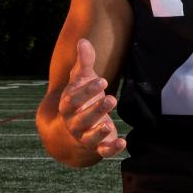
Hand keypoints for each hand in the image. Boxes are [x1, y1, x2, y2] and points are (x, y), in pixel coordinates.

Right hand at [57, 38, 126, 158]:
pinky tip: (123, 143)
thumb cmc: (81, 97)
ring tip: (108, 125)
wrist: (73, 128)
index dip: (86, 91)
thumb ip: (84, 62)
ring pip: (89, 137)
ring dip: (99, 132)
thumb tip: (83, 40)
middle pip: (82, 119)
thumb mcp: (82, 79)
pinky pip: (102, 151)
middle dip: (96, 110)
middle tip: (112, 99)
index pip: (73, 99)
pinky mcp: (97, 146)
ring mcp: (85, 136)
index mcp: (68, 105)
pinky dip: (111, 149)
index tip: (102, 80)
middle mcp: (74, 123)